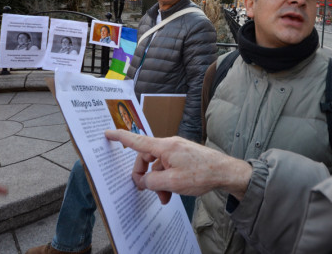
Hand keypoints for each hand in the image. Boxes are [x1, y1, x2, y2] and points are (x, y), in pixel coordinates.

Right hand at [104, 130, 252, 203]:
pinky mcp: (183, 156)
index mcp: (164, 147)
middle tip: (144, 189)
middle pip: (146, 157)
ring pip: (157, 165)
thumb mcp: (172, 182)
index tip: (107, 133)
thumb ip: (152, 181)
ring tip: (163, 197)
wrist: (224, 172)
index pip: (137, 141)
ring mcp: (177, 150)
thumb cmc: (201, 174)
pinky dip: (166, 179)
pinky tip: (171, 193)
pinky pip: (168, 167)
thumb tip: (143, 180)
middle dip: (143, 175)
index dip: (120, 137)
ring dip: (157, 181)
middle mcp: (169, 145)